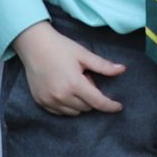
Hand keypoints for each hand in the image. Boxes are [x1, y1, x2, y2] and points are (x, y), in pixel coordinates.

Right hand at [11, 22, 126, 115]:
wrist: (33, 45)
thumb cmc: (60, 47)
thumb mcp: (83, 54)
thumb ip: (103, 65)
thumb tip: (122, 70)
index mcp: (74, 83)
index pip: (98, 102)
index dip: (110, 106)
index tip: (118, 106)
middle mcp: (61, 96)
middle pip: (87, 107)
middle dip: (91, 96)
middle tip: (84, 78)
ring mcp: (50, 100)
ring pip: (74, 112)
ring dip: (79, 102)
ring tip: (72, 83)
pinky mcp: (41, 101)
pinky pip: (60, 112)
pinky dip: (67, 105)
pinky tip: (64, 89)